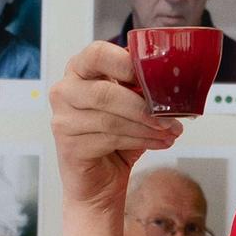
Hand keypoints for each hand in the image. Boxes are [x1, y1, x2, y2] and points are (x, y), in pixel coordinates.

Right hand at [50, 42, 182, 209]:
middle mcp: (65, 91)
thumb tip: (172, 80)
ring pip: (111, 119)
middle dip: (143, 106)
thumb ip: (141, 88)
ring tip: (171, 131)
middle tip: (171, 116)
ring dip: (148, 127)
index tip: (154, 77)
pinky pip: (111, 140)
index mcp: (80, 70)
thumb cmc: (115, 138)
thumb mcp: (131, 106)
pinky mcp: (70, 146)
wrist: (99, 181)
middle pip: (105, 92)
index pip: (97, 54)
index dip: (126, 64)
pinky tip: (158, 142)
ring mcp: (63, 120)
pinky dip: (142, 141)